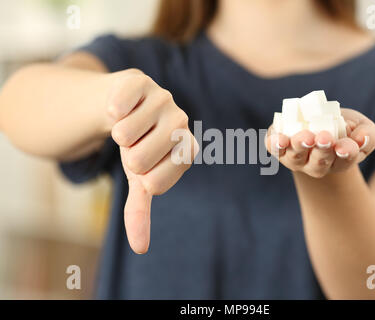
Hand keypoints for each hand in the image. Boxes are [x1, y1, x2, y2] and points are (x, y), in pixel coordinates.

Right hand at [107, 69, 197, 253]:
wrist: (122, 109)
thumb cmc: (137, 148)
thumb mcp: (138, 180)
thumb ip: (141, 210)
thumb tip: (140, 248)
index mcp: (188, 150)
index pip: (156, 182)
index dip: (140, 177)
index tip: (144, 165)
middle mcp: (182, 123)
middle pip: (138, 160)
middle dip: (126, 156)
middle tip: (134, 144)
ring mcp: (164, 99)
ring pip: (124, 134)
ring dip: (117, 135)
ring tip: (129, 126)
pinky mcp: (142, 81)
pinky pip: (116, 106)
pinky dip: (109, 111)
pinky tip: (119, 107)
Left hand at [265, 108, 374, 177]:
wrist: (317, 121)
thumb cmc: (344, 128)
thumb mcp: (362, 128)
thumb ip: (368, 136)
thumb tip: (361, 139)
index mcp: (339, 162)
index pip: (344, 159)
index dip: (345, 153)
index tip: (344, 146)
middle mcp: (315, 165)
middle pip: (318, 163)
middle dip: (321, 150)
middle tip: (323, 138)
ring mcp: (295, 158)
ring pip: (296, 157)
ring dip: (299, 146)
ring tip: (304, 137)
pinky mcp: (278, 148)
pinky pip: (274, 149)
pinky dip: (274, 144)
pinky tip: (276, 139)